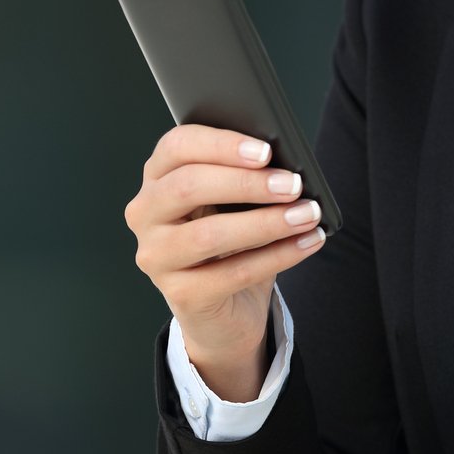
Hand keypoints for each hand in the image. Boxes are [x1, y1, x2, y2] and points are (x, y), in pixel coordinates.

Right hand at [125, 123, 328, 377]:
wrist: (225, 309)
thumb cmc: (231, 242)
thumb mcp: (233, 203)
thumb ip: (245, 178)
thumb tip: (285, 165)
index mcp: (157, 177)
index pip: (177, 146)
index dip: (222, 145)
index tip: (266, 151)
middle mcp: (145, 214)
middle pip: (188, 186)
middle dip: (247, 183)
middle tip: (293, 185)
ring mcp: (156, 256)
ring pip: (209, 234)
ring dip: (267, 222)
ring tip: (308, 214)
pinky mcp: (179, 294)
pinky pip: (233, 273)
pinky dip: (278, 256)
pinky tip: (307, 243)